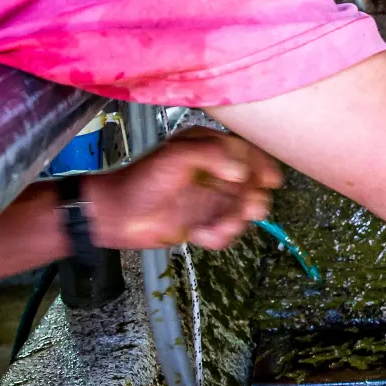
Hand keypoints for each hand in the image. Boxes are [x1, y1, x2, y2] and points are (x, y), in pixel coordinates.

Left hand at [85, 127, 282, 251]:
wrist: (114, 217)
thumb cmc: (142, 180)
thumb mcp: (176, 156)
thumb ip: (212, 155)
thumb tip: (242, 172)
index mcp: (209, 149)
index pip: (246, 152)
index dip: (262, 166)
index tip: (271, 181)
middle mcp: (214, 172)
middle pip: (250, 185)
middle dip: (252, 199)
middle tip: (248, 210)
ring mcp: (209, 198)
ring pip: (241, 211)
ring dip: (235, 222)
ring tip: (216, 228)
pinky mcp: (203, 222)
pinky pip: (225, 231)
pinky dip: (219, 236)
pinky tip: (199, 235)